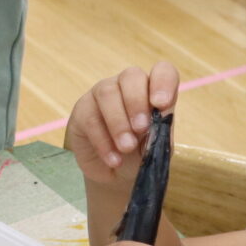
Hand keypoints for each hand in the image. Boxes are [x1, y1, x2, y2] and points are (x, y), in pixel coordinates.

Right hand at [67, 62, 178, 183]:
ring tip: (127, 148)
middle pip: (131, 76)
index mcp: (152, 90)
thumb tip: (159, 123)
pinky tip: (114, 159)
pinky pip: (90, 118)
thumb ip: (160, 134)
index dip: (163, 82)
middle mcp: (126, 86)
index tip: (162, 105)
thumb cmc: (139, 154)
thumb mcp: (155, 148)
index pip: (162, 71)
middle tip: (141, 128)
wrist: (114, 174)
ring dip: (118, 122)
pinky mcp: (82, 111)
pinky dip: (104, 142)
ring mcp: (101, 94)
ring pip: (107, 93)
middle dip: (137, 102)